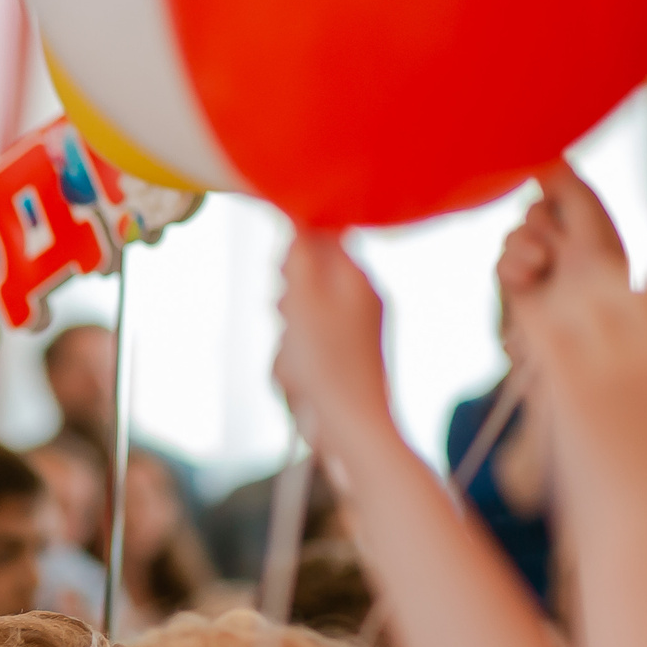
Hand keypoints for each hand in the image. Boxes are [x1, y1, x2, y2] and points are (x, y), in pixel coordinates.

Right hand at [273, 230, 403, 468]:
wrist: (355, 433)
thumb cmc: (326, 369)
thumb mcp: (303, 301)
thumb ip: (301, 255)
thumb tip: (299, 213)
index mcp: (357, 278)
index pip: (324, 235)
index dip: (293, 250)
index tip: (279, 274)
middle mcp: (366, 298)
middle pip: (311, 278)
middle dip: (287, 299)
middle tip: (284, 319)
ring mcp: (363, 332)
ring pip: (306, 317)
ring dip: (288, 336)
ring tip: (293, 363)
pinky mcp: (355, 361)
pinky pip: (312, 349)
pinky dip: (297, 362)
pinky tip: (300, 384)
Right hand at [497, 163, 630, 310]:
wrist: (583, 326)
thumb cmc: (601, 277)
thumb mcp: (592, 223)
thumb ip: (572, 190)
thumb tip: (553, 158)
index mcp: (588, 219)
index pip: (557, 189)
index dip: (554, 199)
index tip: (564, 214)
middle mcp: (564, 237)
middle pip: (532, 210)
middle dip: (541, 226)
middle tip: (559, 250)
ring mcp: (540, 261)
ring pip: (513, 235)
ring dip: (525, 248)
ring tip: (543, 267)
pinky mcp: (520, 283)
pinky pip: (501, 261)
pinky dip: (513, 268)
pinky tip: (529, 280)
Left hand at [516, 276, 646, 548]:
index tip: (632, 298)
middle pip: (627, 294)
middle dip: (600, 294)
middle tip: (572, 303)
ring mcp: (621, 373)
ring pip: (586, 305)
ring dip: (562, 306)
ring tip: (543, 312)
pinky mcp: (578, 392)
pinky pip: (548, 335)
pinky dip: (533, 324)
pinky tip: (518, 326)